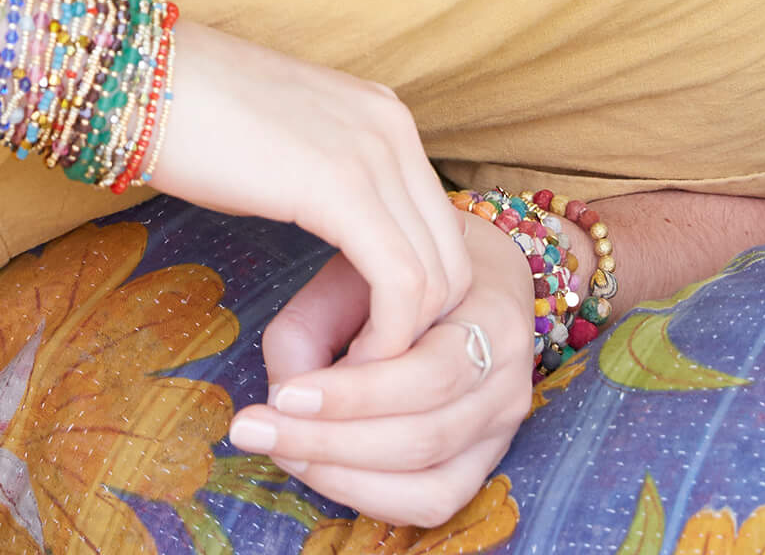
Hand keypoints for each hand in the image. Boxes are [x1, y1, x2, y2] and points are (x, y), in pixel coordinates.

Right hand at [146, 19, 471, 362]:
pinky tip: (339, 368)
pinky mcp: (342, 186)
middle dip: (417, 336)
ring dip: (397, 350)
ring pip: (437, 281)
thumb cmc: (193, 117)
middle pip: (453, 261)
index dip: (415, 305)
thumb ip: (327, 183)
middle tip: (360, 380)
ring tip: (343, 383)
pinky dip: (381, 342)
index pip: (440, 231)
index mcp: (384, 119)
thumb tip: (341, 241)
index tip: (366, 348)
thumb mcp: (287, 148)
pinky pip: (399, 286)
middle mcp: (395, 129)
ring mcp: (374, 152)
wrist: (140, 75)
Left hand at [224, 211, 535, 526]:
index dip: (352, 395)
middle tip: (256, 428)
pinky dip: (368, 494)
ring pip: (427, 482)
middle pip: (422, 437)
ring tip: (278, 448)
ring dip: (341, 474)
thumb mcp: (357, 267)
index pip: (426, 376)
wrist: (476, 270)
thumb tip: (284, 395)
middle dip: (329, 441)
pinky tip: (317, 468)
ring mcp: (502, 428)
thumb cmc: (407, 262)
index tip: (282, 393)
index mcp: (492, 317)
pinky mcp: (485, 462)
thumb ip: (316, 324)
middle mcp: (508, 382)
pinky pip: (432, 501)